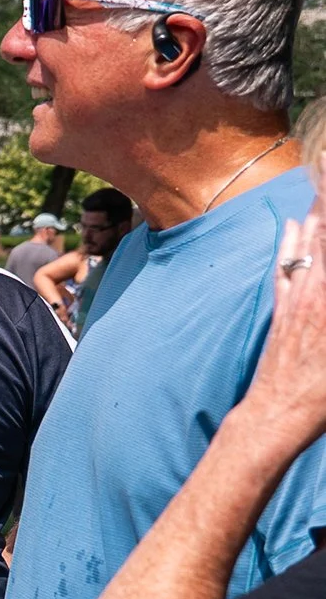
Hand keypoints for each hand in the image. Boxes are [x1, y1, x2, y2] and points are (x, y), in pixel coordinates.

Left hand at [240, 210, 325, 453]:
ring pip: (308, 244)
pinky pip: (286, 265)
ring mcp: (296, 298)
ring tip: (321, 183)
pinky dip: (291, 241)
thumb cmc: (321, 394)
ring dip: (317, 213)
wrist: (277, 415)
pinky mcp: (282, 310)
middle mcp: (316, 292)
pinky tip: (293, 223)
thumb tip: (322, 274)